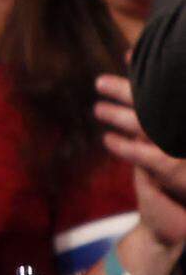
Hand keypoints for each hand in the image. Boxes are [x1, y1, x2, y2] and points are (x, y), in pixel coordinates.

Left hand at [96, 74, 185, 247]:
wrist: (179, 220)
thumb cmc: (171, 171)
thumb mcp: (160, 135)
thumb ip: (149, 106)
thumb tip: (129, 68)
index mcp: (181, 121)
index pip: (169, 91)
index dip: (146, 73)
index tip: (127, 55)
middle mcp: (184, 132)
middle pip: (157, 104)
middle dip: (127, 90)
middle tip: (99, 83)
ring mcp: (183, 151)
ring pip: (149, 125)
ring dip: (120, 116)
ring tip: (97, 109)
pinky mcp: (175, 172)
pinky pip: (147, 155)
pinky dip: (125, 146)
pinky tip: (108, 140)